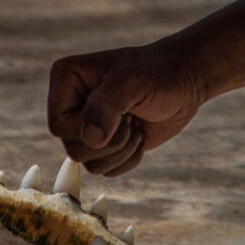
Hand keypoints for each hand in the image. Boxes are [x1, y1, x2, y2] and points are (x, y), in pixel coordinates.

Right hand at [47, 44, 206, 175]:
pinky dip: (129, 160)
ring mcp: (85, 126)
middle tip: (131, 116)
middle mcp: (70, 104)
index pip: (58, 126)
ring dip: (122, 151)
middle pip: (73, 150)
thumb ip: (107, 106)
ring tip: (136, 124)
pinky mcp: (104, 145)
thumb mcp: (133, 82)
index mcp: (66, 79)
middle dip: (112, 141)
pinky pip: (105, 171)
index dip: (89, 129)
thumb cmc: (159, 72)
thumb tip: (91, 140)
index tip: (121, 111)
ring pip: (89, 165)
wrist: (185, 81)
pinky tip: (140, 135)